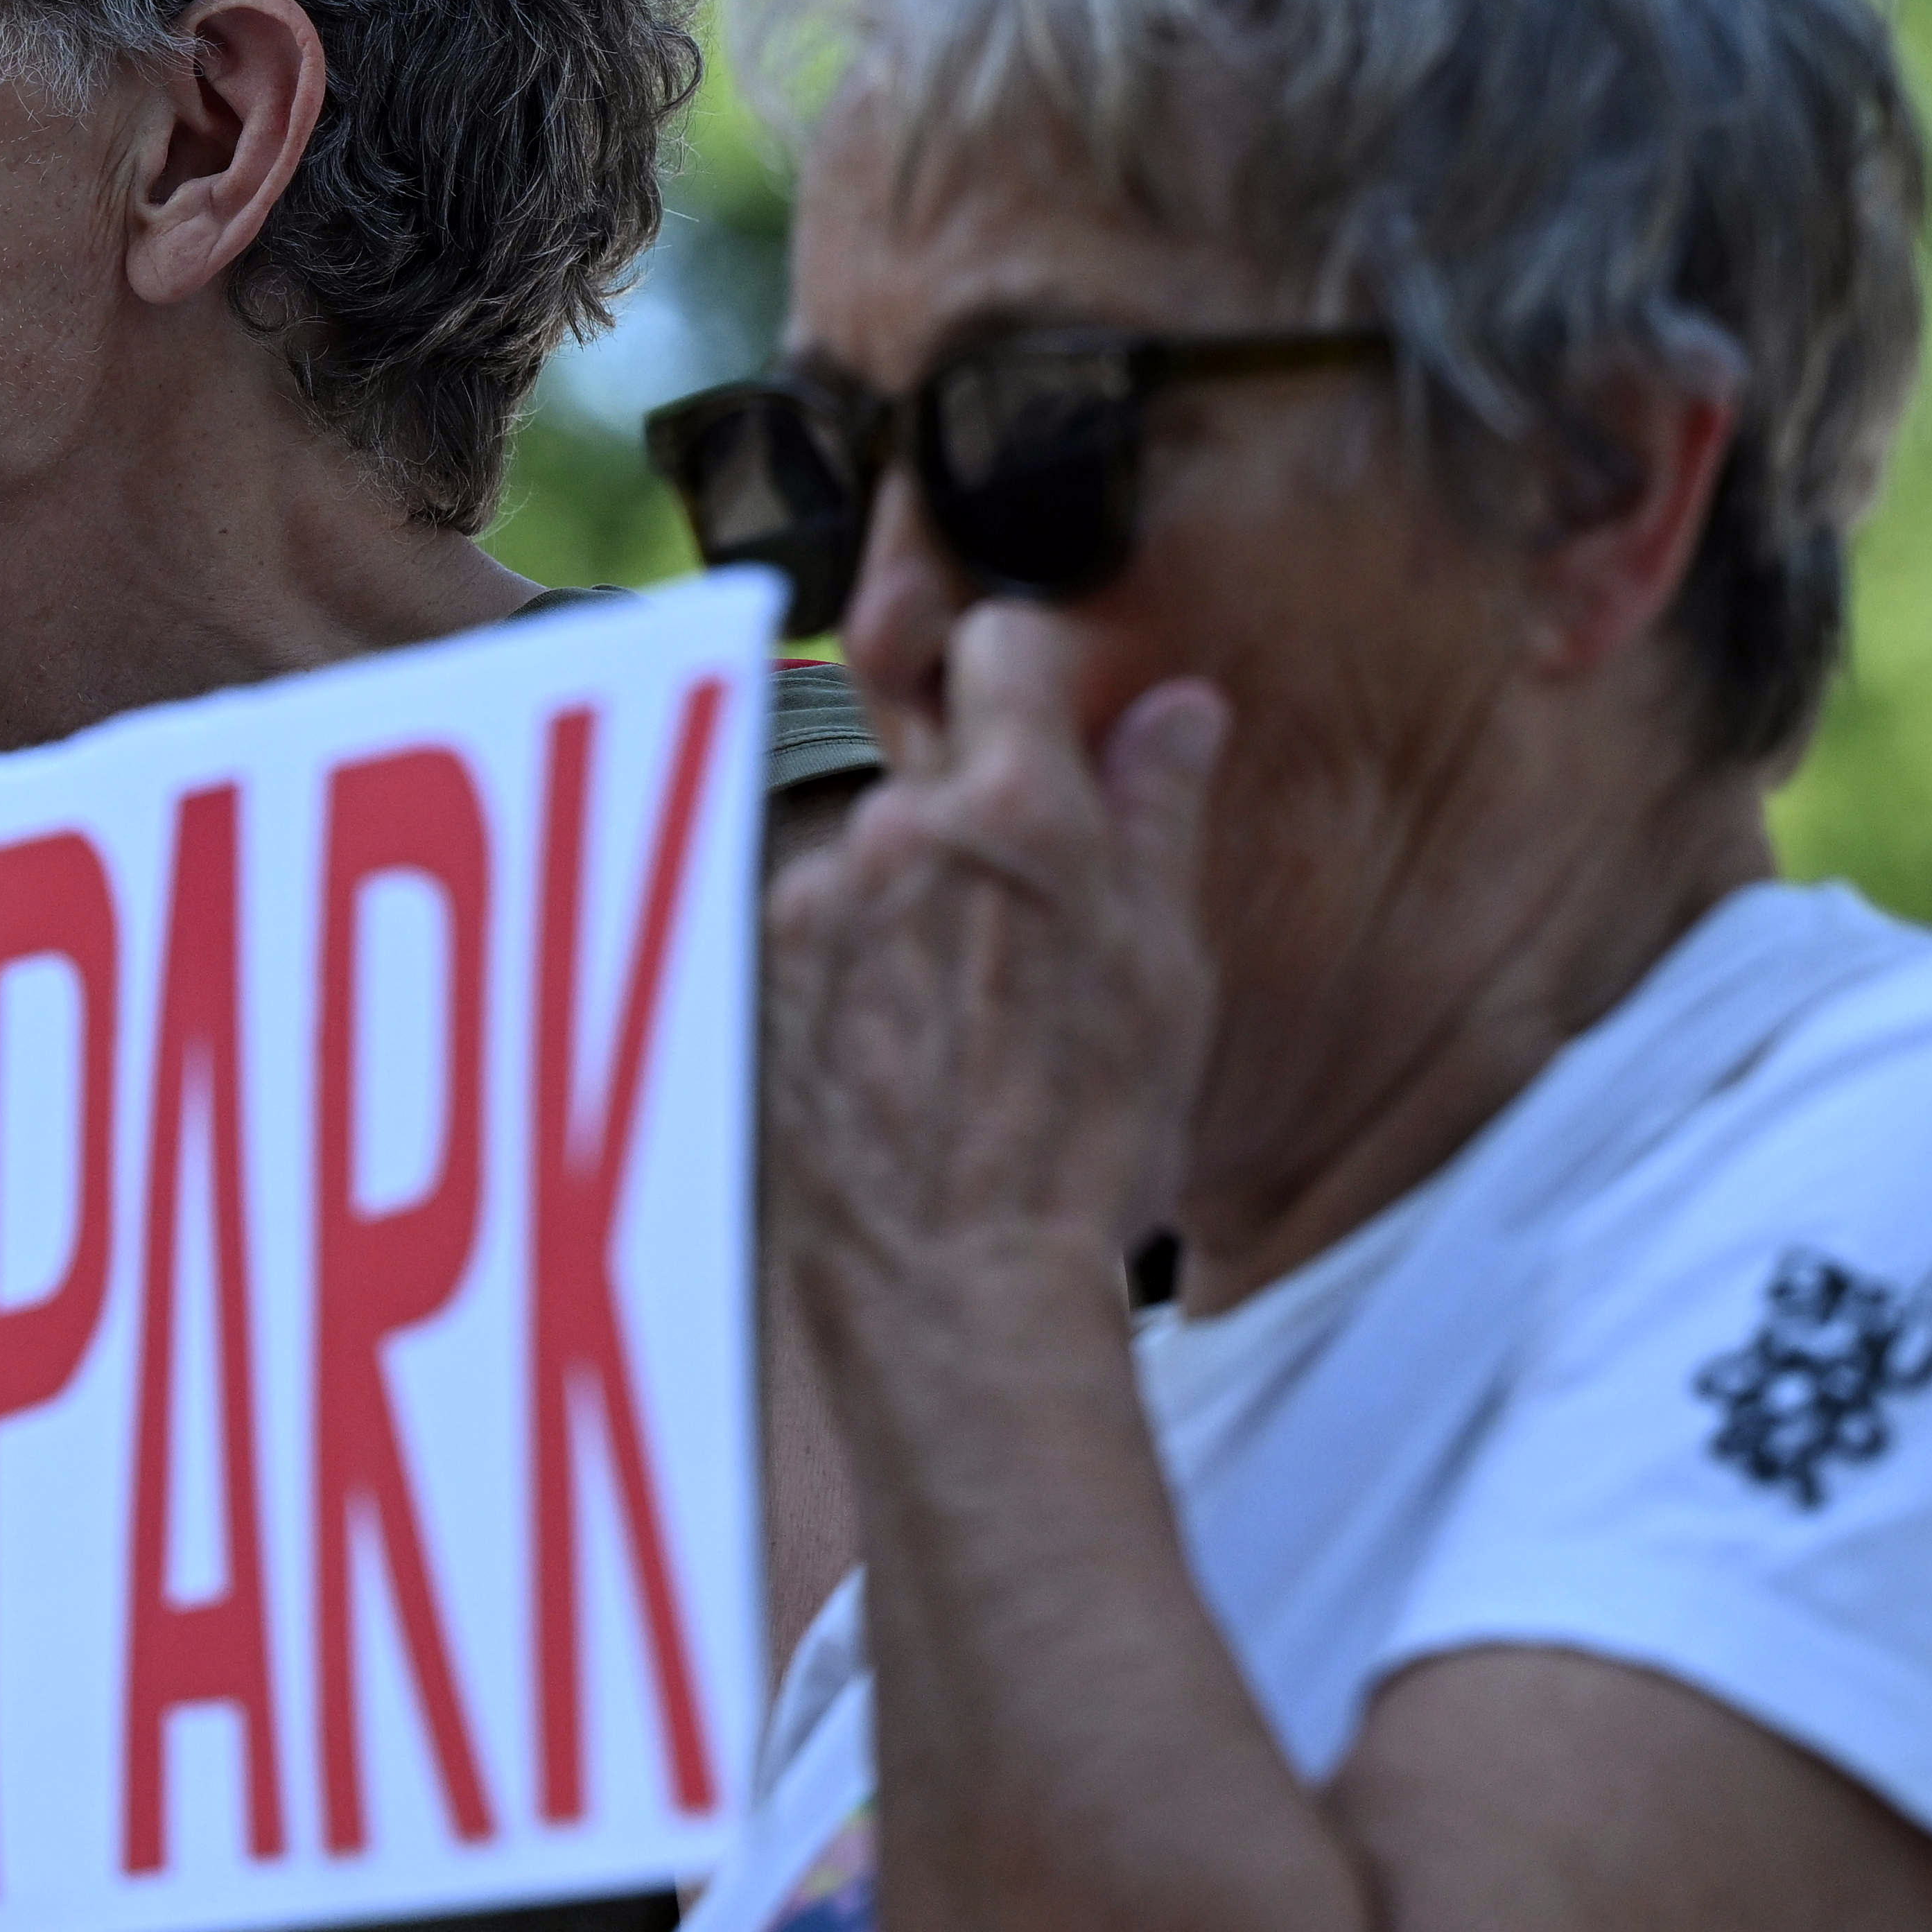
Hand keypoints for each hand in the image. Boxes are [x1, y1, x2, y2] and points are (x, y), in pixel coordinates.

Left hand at [769, 600, 1227, 1332]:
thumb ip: (1158, 816)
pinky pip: (820, 930)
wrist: (954, 1284)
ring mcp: (810, 899)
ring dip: (915, 898)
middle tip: (1031, 927)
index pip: (1001, 647)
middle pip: (936, 767)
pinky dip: (856, 965)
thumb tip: (1175, 709)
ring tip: (967, 1018)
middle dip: (982, 817)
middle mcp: (890, 830)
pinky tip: (902, 1050)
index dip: (1033, 674)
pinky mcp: (755, 969)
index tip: (1054, 721)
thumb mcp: (1164, 970)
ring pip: (875, 853)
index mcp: (1011, 810)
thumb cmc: (1083, 1144)